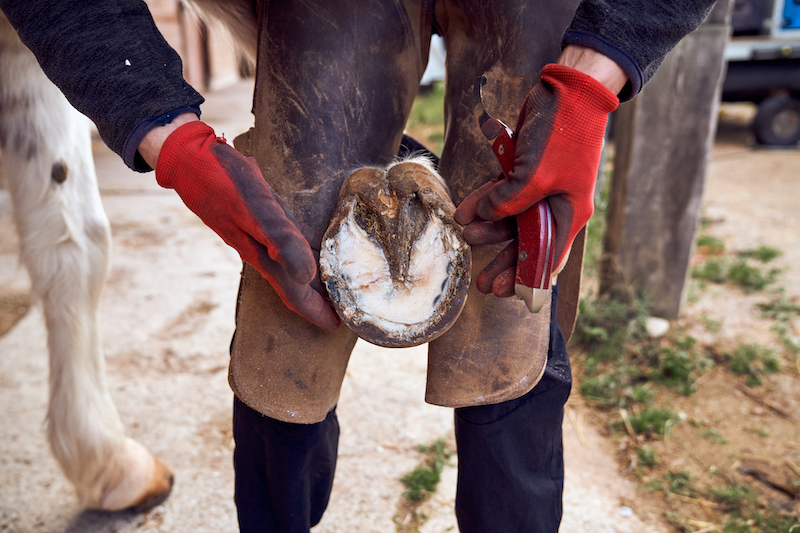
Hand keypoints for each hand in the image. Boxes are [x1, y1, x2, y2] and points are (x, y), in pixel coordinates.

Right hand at [154, 121, 339, 330]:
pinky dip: (305, 248)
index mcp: (260, 250)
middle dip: (316, 301)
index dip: (313, 310)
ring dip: (312, 280)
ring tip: (336, 289)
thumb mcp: (252, 206)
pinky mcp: (258, 215)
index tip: (335, 326)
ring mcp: (257, 232)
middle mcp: (260, 246)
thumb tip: (304, 276)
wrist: (188, 157)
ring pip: (289, 264)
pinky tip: (319, 249)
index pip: (291, 291)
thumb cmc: (220, 178)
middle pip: (292, 283)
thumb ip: (281, 239)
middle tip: (344, 315)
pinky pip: (286, 239)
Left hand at [455, 63, 618, 296]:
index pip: (548, 257)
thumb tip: (485, 218)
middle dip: (504, 262)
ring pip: (511, 219)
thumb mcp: (534, 176)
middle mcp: (557, 205)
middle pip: (527, 244)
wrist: (567, 88)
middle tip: (481, 284)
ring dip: (487, 227)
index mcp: (570, 214)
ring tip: (464, 234)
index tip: (504, 293)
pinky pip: (502, 194)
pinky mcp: (525, 170)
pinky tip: (464, 210)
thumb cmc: (562, 134)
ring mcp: (541, 187)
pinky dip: (484, 201)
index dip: (526, 278)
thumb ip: (508, 203)